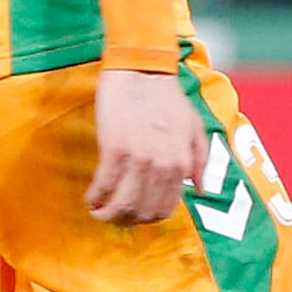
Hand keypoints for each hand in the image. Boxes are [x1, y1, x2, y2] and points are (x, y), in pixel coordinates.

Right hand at [87, 67, 207, 224]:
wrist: (142, 70)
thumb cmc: (168, 97)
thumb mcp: (194, 128)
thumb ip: (200, 160)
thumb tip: (200, 189)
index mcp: (182, 163)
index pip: (165, 208)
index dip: (148, 218)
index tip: (135, 215)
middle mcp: (163, 166)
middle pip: (142, 212)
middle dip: (126, 221)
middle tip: (114, 217)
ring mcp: (138, 159)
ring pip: (122, 205)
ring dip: (108, 216)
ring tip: (98, 213)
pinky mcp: (114, 149)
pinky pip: (102, 186)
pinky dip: (94, 198)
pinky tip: (90, 199)